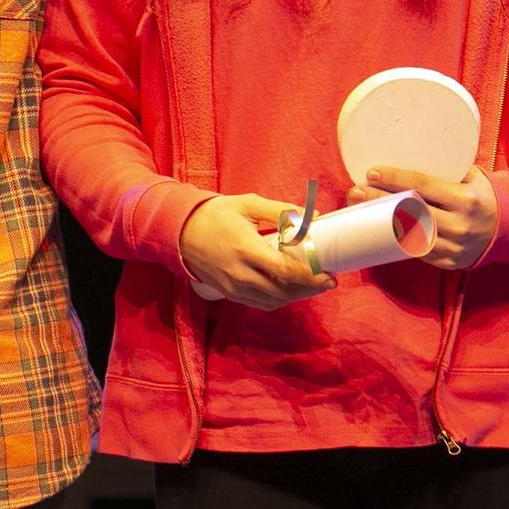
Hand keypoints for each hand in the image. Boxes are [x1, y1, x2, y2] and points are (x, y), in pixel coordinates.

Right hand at [179, 194, 332, 308]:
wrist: (180, 232)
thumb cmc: (216, 214)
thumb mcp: (247, 204)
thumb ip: (280, 210)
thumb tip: (312, 215)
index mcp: (246, 249)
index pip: (286, 271)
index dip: (311, 276)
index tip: (329, 274)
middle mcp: (241, 274)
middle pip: (284, 290)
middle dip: (310, 288)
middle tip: (328, 280)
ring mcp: (234, 287)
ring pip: (274, 301)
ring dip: (297, 295)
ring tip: (313, 285)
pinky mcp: (230, 294)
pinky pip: (261, 304)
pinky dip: (280, 299)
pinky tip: (291, 289)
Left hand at [348, 166, 497, 269]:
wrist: (508, 230)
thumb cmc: (483, 196)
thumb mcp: (473, 177)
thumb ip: (447, 170)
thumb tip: (408, 150)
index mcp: (466, 200)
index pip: (423, 186)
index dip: (395, 178)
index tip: (372, 172)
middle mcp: (461, 225)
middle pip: (410, 211)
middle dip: (379, 200)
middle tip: (354, 191)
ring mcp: (455, 247)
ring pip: (410, 235)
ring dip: (381, 223)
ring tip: (360, 210)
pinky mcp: (450, 262)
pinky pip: (418, 252)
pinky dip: (397, 240)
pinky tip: (379, 230)